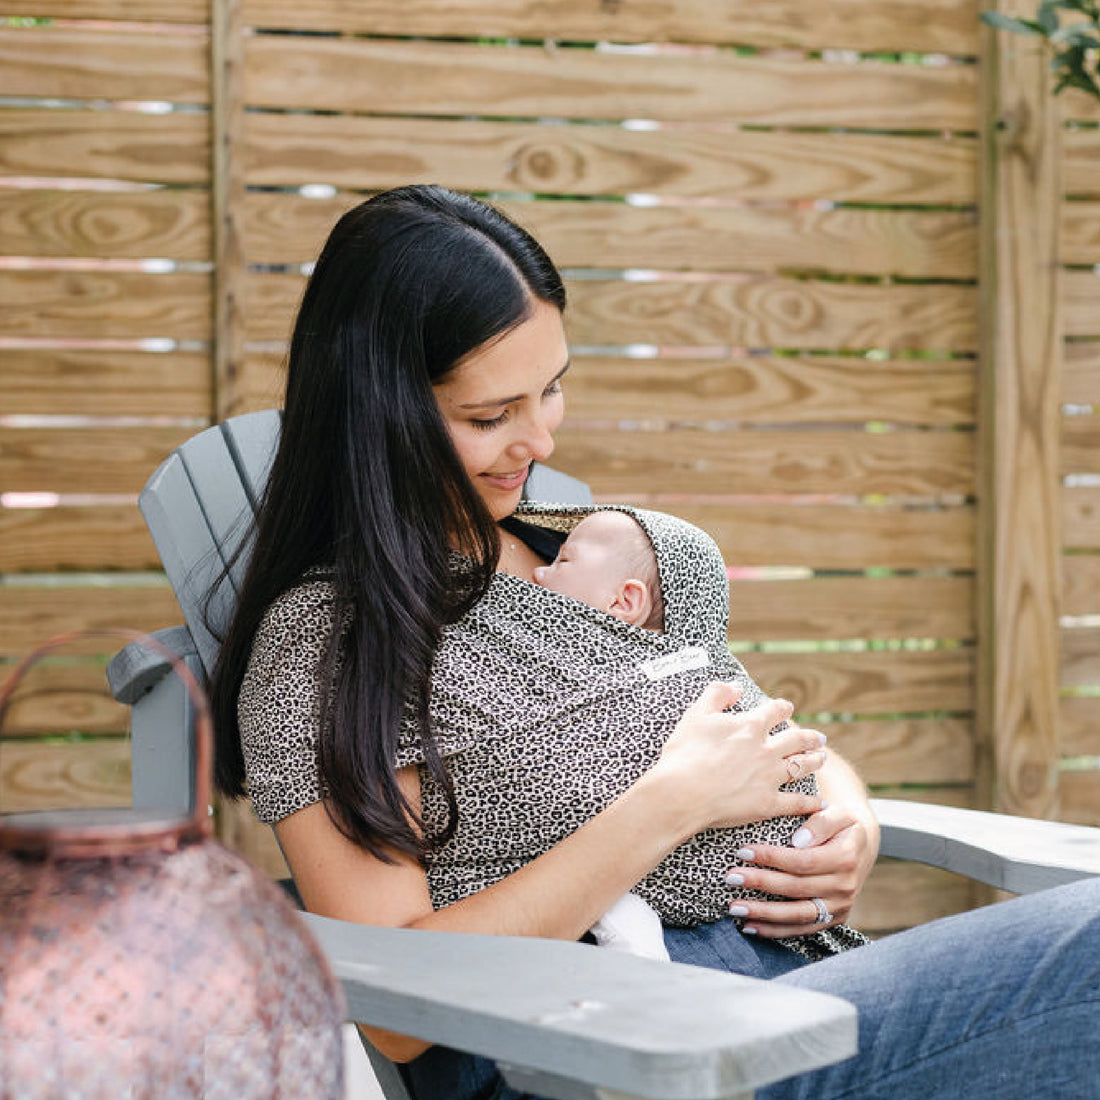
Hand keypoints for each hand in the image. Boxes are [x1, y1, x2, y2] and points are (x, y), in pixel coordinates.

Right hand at [653, 682, 826, 834]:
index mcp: (750, 726)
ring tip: (822, 758)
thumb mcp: (696, 713)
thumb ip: (717, 693)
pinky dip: (810, 802)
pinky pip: (796, 802)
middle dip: (810, 737)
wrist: (682, 792)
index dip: (782, 708)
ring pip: (801, 766)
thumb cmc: (685, 752)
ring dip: (814, 761)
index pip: (774, 711)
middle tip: (819, 738)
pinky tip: (820, 802)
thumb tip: (736, 687)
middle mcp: (766, 749)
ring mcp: (770, 777)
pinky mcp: (768, 804)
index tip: (787, 708)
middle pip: (797, 739)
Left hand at [724, 799, 878, 936]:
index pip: (802, 861)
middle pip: (796, 888)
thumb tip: (798, 841)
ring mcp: (840, 906)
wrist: (860, 846)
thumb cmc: (840, 824)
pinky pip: (802, 928)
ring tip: (735, 907)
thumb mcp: (836, 813)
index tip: (742, 851)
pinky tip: (751, 927)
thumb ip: (819, 822)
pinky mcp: (833, 919)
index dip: (772, 858)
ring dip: (764, 913)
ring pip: (798, 914)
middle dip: (761, 883)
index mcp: (846, 858)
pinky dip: (775, 930)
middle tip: (731, 878)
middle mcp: (845, 886)